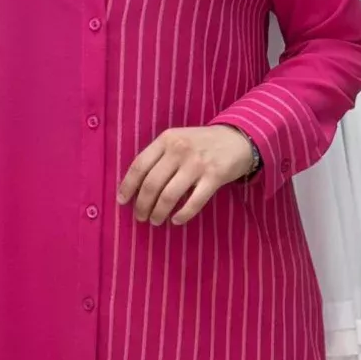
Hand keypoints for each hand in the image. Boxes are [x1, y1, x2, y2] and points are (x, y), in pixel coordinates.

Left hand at [118, 126, 253, 226]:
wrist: (237, 138)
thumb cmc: (201, 143)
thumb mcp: (177, 140)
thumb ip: (159, 156)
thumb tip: (136, 186)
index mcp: (166, 139)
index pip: (139, 165)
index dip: (128, 186)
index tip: (122, 201)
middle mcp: (179, 149)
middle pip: (152, 184)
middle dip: (142, 205)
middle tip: (140, 217)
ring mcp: (198, 163)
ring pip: (169, 195)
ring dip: (158, 213)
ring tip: (155, 221)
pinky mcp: (215, 176)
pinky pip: (194, 202)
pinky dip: (182, 215)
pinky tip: (176, 220)